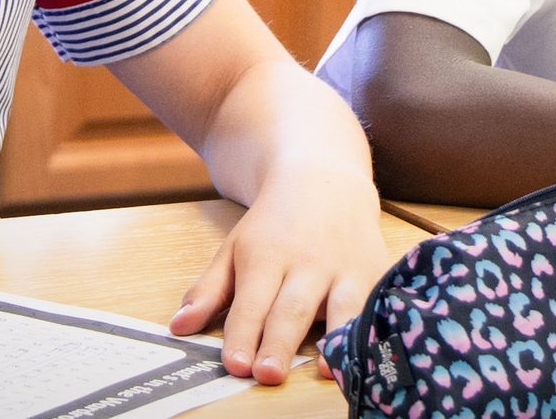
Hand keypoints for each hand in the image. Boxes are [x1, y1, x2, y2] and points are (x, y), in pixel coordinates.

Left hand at [168, 169, 388, 385]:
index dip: (243, 335)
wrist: (325, 180)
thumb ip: (208, 290)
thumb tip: (179, 327)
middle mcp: (307, 262)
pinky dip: (373, 327)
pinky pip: (376, 304)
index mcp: (266, 255)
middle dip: (280, 343)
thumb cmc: (274, 225)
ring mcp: (345, 267)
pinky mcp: (375, 272)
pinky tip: (369, 351)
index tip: (235, 365)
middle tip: (267, 375)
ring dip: (334, 340)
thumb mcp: (234, 248)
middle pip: (292, 309)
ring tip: (325, 372)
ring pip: (340, 308)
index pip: (252, 303)